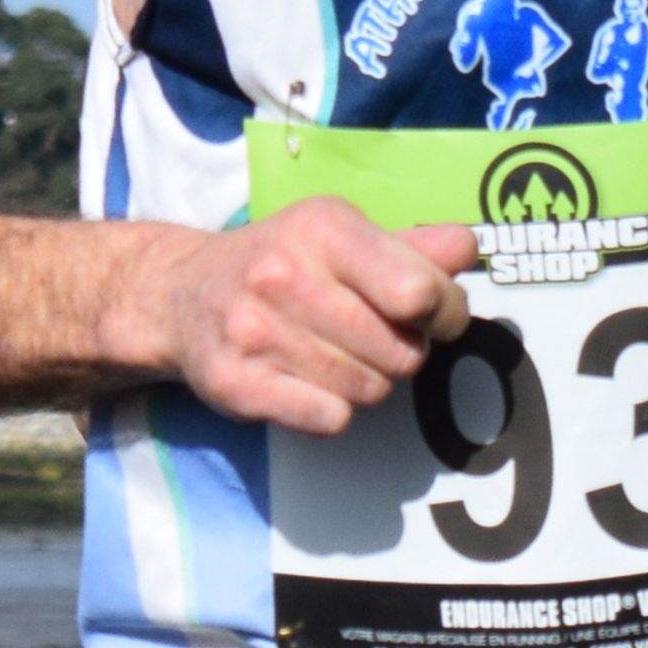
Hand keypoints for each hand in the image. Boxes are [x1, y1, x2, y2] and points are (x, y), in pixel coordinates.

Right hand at [157, 199, 479, 434]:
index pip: (417, 291)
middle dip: (403, 352)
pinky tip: (309, 384)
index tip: (433, 315)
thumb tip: (465, 249)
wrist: (181, 295)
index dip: (444, 313)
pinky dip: (332, 411)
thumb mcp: (343, 237)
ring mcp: (254, 331)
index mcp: (323, 228)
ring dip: (367, 383)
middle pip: (401, 351)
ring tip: (337, 357)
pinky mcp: (236, 384)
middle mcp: (283, 274)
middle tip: (375, 340)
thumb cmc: (283, 264)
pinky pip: (329, 419)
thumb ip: (412, 248)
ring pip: (369, 390)